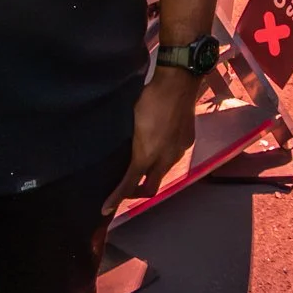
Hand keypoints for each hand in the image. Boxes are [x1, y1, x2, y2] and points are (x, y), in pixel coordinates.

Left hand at [103, 68, 200, 213]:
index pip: (129, 183)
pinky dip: (162, 157)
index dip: (117, 198)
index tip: (105, 208)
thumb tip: (125, 151)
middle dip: (136, 192)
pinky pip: (172, 157)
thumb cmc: (148, 99)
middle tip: (125, 189)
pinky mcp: (186, 143)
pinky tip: (158, 142)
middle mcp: (164, 159)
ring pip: (162, 172)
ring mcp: (178, 152)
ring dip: (151, 172)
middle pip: (150, 187)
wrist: (178, 84)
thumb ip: (130, 142)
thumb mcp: (130, 120)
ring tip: (141, 161)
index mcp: (146, 154)